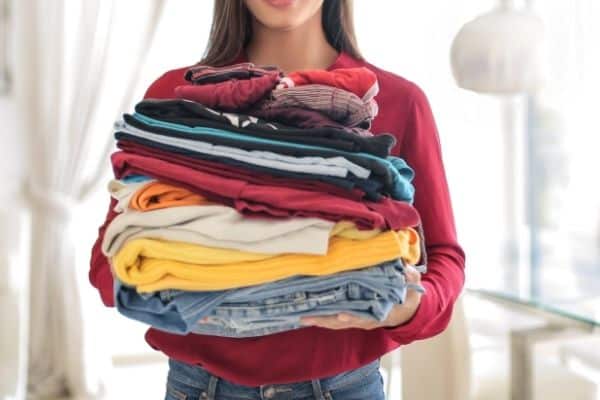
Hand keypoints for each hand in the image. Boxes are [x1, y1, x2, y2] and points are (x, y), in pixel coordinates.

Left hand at [300, 264, 422, 329]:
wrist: (408, 310)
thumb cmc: (408, 295)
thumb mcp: (413, 284)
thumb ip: (409, 277)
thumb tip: (405, 268)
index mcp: (381, 312)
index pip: (364, 316)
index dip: (353, 317)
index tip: (342, 316)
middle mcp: (366, 318)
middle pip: (343, 322)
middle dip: (326, 320)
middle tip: (308, 317)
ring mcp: (358, 318)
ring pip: (336, 322)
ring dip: (320, 320)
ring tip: (302, 316)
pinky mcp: (353, 315)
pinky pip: (335, 319)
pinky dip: (323, 318)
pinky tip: (309, 314)